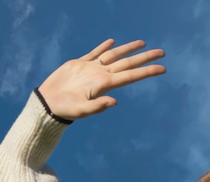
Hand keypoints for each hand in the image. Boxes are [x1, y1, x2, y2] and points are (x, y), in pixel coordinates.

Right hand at [38, 39, 165, 119]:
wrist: (47, 104)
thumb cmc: (64, 110)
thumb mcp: (81, 110)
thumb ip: (97, 106)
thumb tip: (114, 102)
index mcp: (104, 85)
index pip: (130, 75)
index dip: (147, 71)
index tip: (163, 68)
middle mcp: (101, 76)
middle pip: (127, 63)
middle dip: (145, 58)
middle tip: (162, 52)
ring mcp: (91, 70)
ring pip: (114, 56)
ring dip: (128, 49)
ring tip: (142, 43)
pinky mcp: (79, 65)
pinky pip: (95, 54)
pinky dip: (104, 48)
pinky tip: (112, 42)